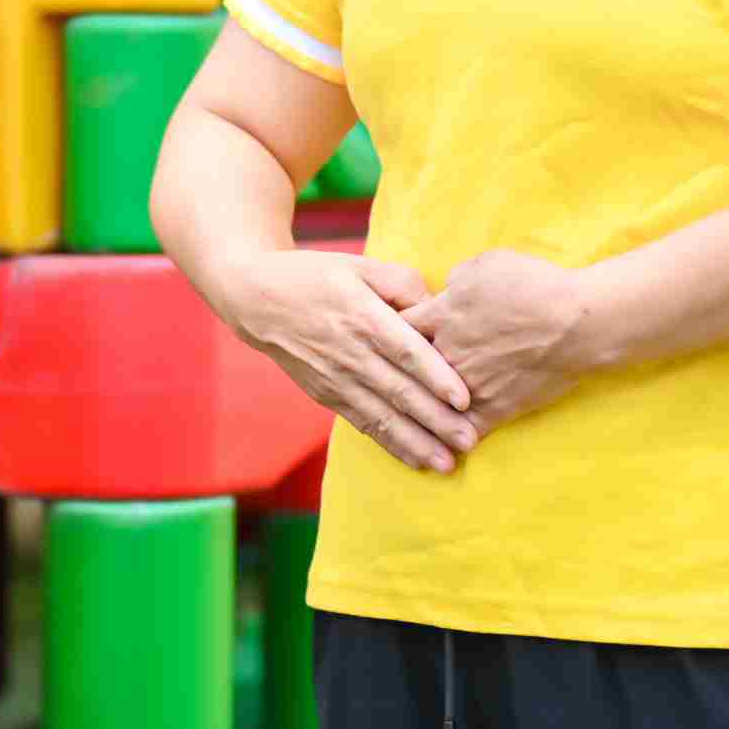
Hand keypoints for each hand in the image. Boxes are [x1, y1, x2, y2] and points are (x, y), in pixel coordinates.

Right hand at [229, 251, 478, 473]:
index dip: (435, 376)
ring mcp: (335, 378)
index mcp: (361, 315)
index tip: (464, 399)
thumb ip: (402, 283)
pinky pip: (363, 424)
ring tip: (448, 463)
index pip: (404, 351)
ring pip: (382, 416)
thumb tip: (437, 309)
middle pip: (399, 391)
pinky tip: (416, 460)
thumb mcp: (360, 266)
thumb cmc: (317, 277)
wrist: (258, 300)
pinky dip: (390, 444)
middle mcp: (349, 352)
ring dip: (416, 443)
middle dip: (436, 421)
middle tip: (470, 440)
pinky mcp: (326, 395)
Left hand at [406, 250, 594, 435]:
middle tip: (391, 379)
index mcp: (440, 315)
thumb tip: (447, 290)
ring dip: (418, 411)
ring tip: (407, 419)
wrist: (575, 323)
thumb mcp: (487, 264)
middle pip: (406, 370)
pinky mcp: (493, 410)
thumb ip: (457, 279)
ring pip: (428, 406)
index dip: (392, 330)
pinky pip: (462, 431)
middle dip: (398, 373)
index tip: (391, 336)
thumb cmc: (534, 285)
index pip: (398, 327)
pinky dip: (450, 439)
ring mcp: (467, 386)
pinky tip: (442, 446)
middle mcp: (446, 354)